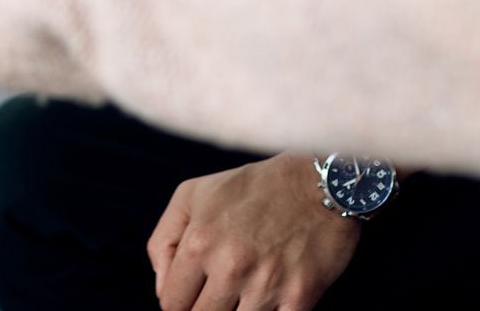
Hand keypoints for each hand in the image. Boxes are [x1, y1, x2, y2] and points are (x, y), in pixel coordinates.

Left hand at [146, 153, 360, 310]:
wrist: (318, 182)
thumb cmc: (251, 188)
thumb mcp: (192, 195)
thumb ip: (164, 242)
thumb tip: (161, 290)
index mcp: (199, 242)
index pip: (171, 304)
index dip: (178, 305)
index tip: (192, 298)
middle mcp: (230, 266)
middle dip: (205, 310)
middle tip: (218, 295)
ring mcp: (266, 285)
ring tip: (245, 290)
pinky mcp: (300, 298)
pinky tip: (268, 299)